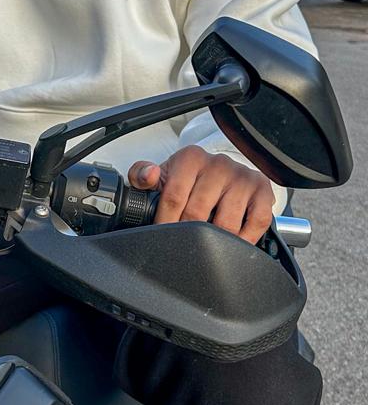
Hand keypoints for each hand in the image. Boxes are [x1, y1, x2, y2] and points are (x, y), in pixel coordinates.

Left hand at [128, 146, 273, 244]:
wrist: (221, 172)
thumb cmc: (189, 179)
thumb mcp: (163, 175)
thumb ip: (142, 175)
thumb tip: (148, 175)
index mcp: (190, 158)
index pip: (174, 196)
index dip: (166, 222)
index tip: (162, 237)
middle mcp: (218, 164)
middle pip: (198, 213)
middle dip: (187, 235)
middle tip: (182, 246)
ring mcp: (242, 177)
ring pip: (226, 223)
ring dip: (215, 241)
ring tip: (206, 246)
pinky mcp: (262, 190)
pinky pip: (257, 221)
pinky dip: (245, 239)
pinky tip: (234, 244)